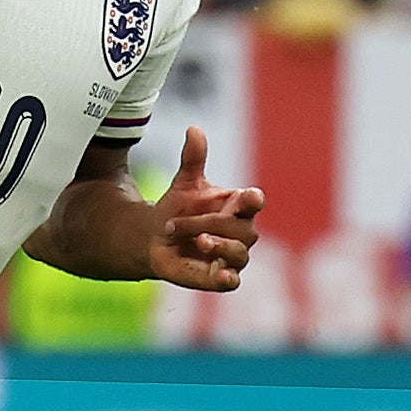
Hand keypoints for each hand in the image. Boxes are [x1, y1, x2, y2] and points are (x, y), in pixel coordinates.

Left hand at [146, 126, 263, 292]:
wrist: (155, 239)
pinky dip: (227, 277)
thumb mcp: (183, 183)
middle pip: (241, 228)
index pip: (254, 202)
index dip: (253, 200)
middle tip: (178, 223)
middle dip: (211, 223)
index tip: (247, 197)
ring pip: (239, 253)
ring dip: (218, 246)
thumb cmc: (177, 209)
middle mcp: (241, 232)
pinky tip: (219, 273)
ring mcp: (232, 255)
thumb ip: (193, 159)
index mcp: (237, 206)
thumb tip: (194, 129)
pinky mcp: (219, 277)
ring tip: (198, 241)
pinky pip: (232, 280)